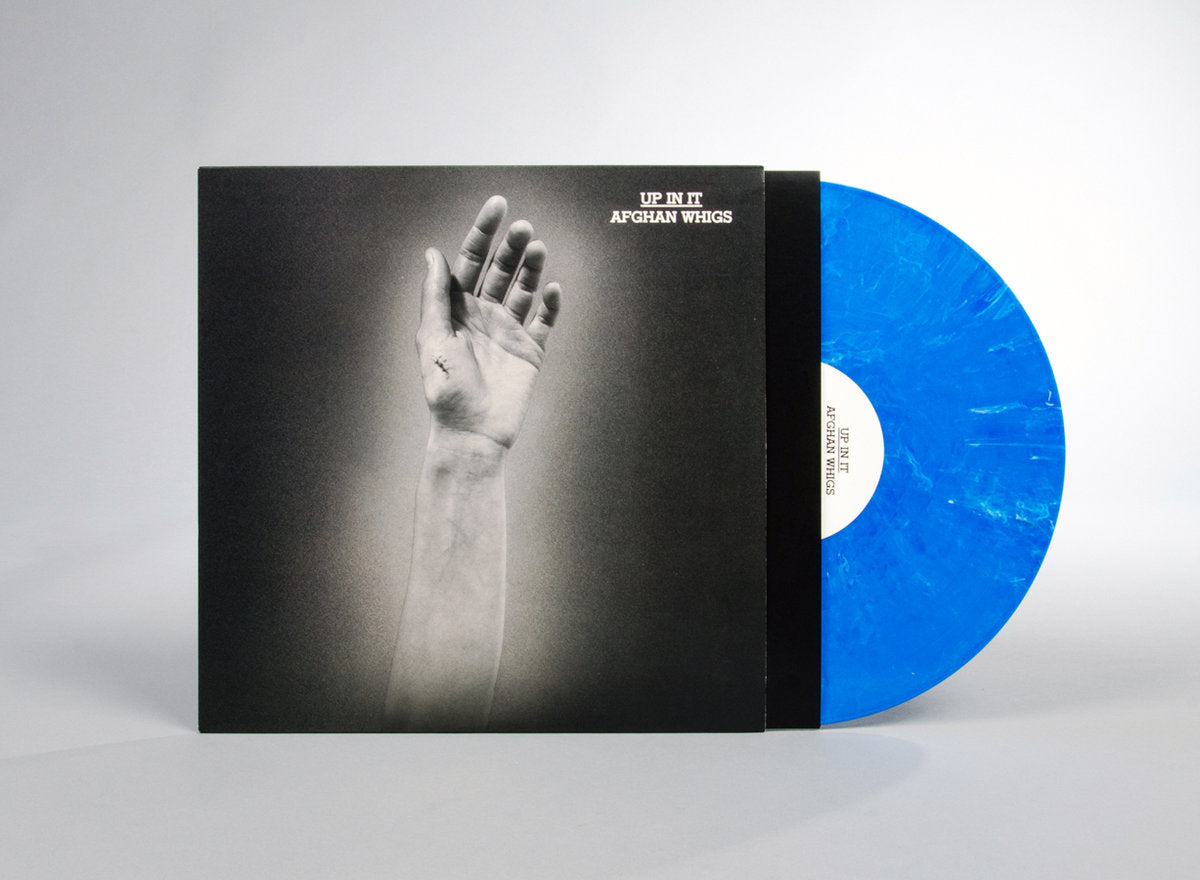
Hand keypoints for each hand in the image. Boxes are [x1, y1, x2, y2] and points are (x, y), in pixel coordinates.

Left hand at [417, 196, 560, 448]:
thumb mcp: (432, 338)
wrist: (472, 432)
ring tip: (538, 247)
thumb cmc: (445, 389)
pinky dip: (550, 304)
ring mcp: (509, 331)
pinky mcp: (531, 351)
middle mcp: (484, 314)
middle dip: (511, 246)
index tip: (497, 205)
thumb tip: (432, 253)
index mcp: (457, 308)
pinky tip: (551, 288)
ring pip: (524, 289)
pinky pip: (545, 321)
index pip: (471, 260)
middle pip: (501, 269)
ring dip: (531, 267)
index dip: (483, 232)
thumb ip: (435, 296)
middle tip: (523, 228)